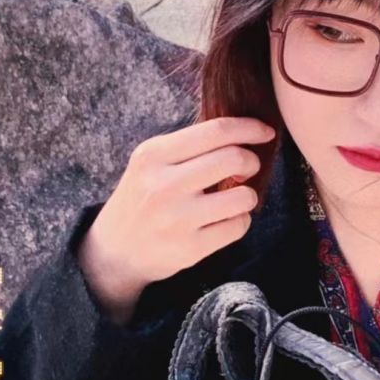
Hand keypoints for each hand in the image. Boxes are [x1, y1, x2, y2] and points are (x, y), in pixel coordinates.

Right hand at [77, 116, 276, 322]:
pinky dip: (239, 221)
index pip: (216, 131)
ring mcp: (177, 219)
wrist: (114, 251)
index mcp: (154, 154)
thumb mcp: (152, 162)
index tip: (265, 132)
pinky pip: (238, 226)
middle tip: (248, 168)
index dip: (250, 128)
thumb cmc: (143, 197)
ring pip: (243, 196)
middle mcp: (163, 184)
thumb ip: (191, 145)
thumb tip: (246, 131)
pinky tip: (224, 220)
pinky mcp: (190, 249)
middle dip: (252, 162)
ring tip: (234, 198)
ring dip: (248, 195)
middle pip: (234, 159)